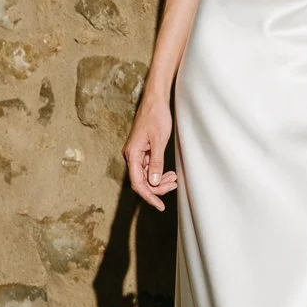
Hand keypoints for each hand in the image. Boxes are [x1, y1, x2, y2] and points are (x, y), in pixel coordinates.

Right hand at [124, 93, 177, 211]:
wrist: (155, 100)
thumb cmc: (156, 116)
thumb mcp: (159, 140)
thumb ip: (156, 162)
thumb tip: (154, 183)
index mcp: (132, 154)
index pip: (138, 182)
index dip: (149, 196)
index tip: (160, 206)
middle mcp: (131, 156)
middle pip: (142, 181)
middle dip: (158, 187)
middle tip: (174, 184)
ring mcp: (136, 154)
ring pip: (146, 176)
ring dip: (160, 181)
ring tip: (174, 179)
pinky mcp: (142, 151)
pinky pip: (149, 168)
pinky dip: (159, 173)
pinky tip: (169, 173)